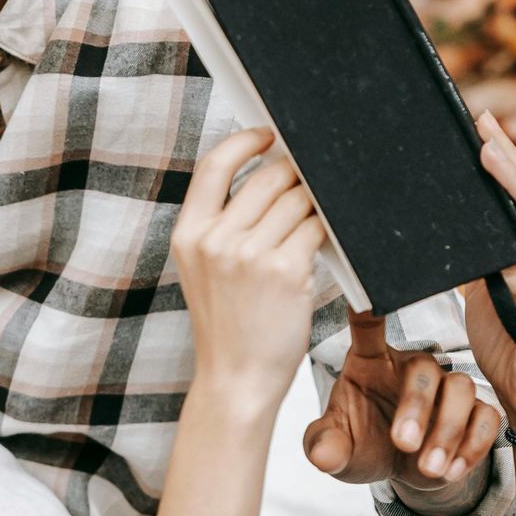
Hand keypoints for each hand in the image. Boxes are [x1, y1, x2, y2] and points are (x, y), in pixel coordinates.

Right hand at [172, 129, 325, 417]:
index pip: (214, 165)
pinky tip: (325, 245)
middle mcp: (215, 240)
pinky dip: (327, 232)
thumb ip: (224, 225)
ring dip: (316, 208)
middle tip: (310, 190)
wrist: (236, 380)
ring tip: (314, 227)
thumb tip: (274, 174)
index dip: (244, 141)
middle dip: (297, 178)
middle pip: (269, 178)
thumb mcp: (205, 270)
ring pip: (300, 201)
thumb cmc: (229, 325)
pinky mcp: (286, 270)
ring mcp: (249, 254)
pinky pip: (318, 229)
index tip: (268, 135)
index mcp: (189, 235)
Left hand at [303, 313, 502, 501]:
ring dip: (447, 432)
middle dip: (416, 407)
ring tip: (428, 468)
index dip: (367, 308)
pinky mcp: (476, 412)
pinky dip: (472, 446)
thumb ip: (325, 446)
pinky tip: (450, 471)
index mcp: (371, 360)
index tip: (366, 298)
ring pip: (462, 388)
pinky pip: (487, 418)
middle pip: (424, 368)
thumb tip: (322, 455)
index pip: (368, 326)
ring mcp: (448, 387)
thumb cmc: (362, 444)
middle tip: (403, 444)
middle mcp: (413, 367)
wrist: (398, 472)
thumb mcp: (336, 449)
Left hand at [461, 112, 515, 434]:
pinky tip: (494, 226)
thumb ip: (478, 260)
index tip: (480, 124)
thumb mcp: (485, 291)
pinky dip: (513, 242)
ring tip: (488, 154)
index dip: (504, 159)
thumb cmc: (509, 345)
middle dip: (509, 156)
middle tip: (482, 122)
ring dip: (515, 184)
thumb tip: (446, 228)